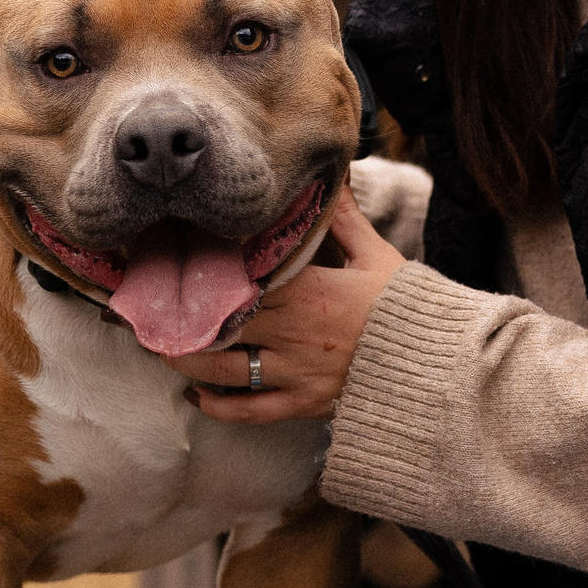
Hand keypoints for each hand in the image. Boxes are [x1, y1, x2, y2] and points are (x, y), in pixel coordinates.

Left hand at [167, 183, 407, 423]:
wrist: (440, 370)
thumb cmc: (408, 309)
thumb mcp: (378, 257)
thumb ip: (344, 220)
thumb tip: (331, 177)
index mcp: (310, 290)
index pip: (242, 278)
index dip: (204, 274)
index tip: (174, 265)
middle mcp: (294, 332)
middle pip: (220, 323)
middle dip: (181, 316)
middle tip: (147, 308)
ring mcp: (296, 372)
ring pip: (224, 368)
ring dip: (186, 360)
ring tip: (161, 348)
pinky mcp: (303, 404)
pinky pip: (250, 410)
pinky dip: (218, 406)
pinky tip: (197, 394)